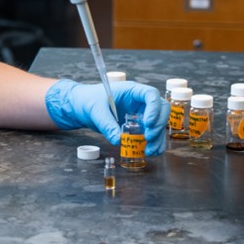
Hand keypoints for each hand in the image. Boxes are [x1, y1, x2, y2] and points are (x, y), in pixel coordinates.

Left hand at [45, 79, 168, 155]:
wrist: (82, 107)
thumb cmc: (88, 101)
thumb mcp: (96, 111)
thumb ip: (106, 124)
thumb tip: (118, 140)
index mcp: (131, 91)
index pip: (150, 95)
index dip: (154, 108)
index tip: (147, 123)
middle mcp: (139, 101)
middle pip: (161, 109)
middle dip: (158, 124)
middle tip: (148, 138)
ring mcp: (140, 113)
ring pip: (158, 123)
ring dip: (158, 137)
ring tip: (150, 151)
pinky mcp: (138, 125)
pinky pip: (151, 133)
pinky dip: (154, 143)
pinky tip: (151, 152)